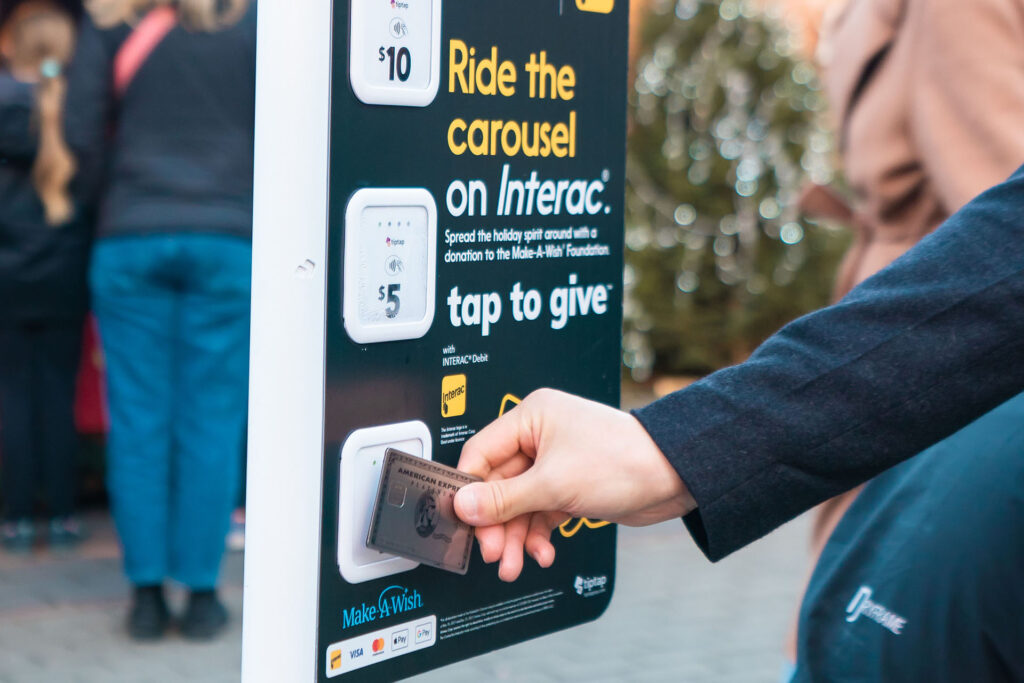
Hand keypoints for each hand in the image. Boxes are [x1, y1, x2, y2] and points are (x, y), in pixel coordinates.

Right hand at [454, 388, 695, 580]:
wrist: (674, 478)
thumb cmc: (624, 461)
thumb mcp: (553, 483)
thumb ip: (504, 498)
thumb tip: (465, 505)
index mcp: (532, 417)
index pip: (481, 453)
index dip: (470, 490)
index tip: (463, 520)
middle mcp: (540, 437)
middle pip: (499, 485)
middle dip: (497, 523)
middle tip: (494, 552)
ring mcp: (555, 463)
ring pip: (519, 503)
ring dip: (516, 536)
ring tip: (514, 564)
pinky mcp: (569, 485)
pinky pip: (540, 512)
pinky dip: (538, 534)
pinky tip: (541, 552)